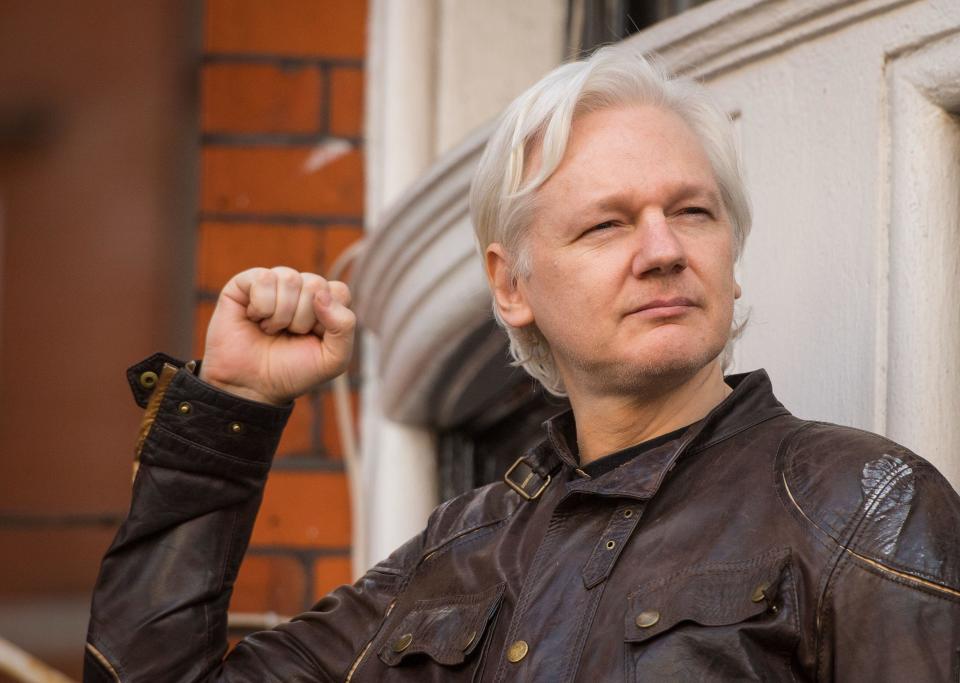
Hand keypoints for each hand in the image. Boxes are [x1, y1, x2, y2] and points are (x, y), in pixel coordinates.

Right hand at [198, 267, 355, 405]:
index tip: (312, 337)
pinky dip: (261, 306)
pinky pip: (264, 278)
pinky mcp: (245, 283)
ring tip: (270, 330)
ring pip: (290, 279)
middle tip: (288, 335)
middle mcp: (300, 288)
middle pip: (315, 284)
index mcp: (324, 302)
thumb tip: (322, 294)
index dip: (327, 319)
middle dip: (302, 319)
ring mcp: (274, 283)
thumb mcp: (333, 359)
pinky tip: (254, 318)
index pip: (338, 291)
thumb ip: (344, 326)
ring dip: (281, 315)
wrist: (252, 387)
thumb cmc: (293, 371)